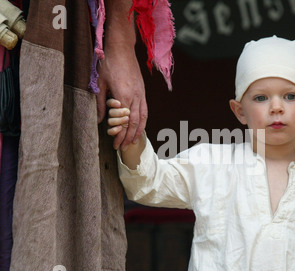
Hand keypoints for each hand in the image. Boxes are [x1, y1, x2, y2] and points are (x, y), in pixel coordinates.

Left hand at [96, 0, 146, 150]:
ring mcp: (141, 94)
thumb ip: (99, 104)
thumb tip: (99, 121)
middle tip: (122, 148)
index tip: (114, 144)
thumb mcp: (99, 84)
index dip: (119, 135)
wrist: (121, 48)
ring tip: (133, 142)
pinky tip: (140, 127)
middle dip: (128, 137)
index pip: (123, 121)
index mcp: (123, 96)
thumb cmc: (108, 63)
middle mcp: (135, 97)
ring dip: (138, 132)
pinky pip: (145, 110)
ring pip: (142, 118)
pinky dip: (143, 121)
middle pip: (134, 123)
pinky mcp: (143, 91)